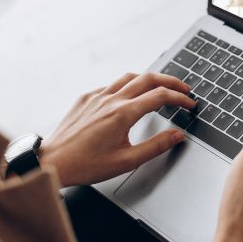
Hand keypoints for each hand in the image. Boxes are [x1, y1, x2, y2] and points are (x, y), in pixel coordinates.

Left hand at [40, 72, 195, 186]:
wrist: (52, 161)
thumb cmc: (86, 165)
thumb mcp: (127, 161)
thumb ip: (156, 146)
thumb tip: (177, 135)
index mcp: (123, 114)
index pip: (160, 97)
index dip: (179, 98)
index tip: (189, 104)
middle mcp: (111, 99)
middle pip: (148, 78)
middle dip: (170, 81)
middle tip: (183, 89)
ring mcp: (97, 96)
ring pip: (129, 77)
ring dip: (149, 79)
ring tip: (160, 87)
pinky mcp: (86, 98)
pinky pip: (111, 85)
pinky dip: (127, 86)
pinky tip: (129, 97)